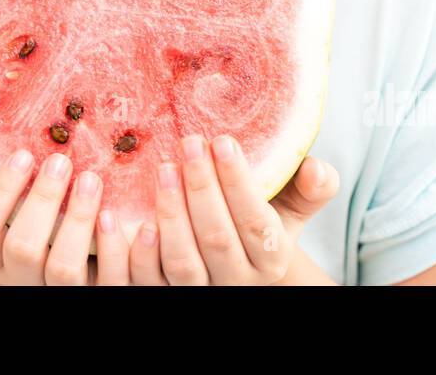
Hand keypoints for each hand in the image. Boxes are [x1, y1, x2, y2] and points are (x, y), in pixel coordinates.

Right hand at [0, 150, 147, 284]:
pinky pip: (108, 283)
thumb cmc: (35, 234)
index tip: (24, 154)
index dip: (1, 192)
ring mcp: (60, 294)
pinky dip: (116, 250)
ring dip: (77, 222)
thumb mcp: (1, 221)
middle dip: (41, 202)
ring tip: (93, 179)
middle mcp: (22, 282)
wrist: (78, 282)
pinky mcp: (98, 296)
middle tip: (62, 159)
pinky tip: (127, 216)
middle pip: (23, 248)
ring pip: (63, 271)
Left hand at [139, 133, 338, 284]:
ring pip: (182, 262)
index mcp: (271, 257)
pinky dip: (132, 251)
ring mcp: (200, 292)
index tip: (221, 140)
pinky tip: (118, 213)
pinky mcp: (163, 295)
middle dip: (201, 187)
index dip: (237, 182)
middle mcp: (237, 281)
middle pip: (217, 238)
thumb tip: (318, 168)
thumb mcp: (290, 207)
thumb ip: (310, 189)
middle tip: (187, 142)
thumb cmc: (260, 222)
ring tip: (162, 168)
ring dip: (170, 213)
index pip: (256, 221)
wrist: (238, 268)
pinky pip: (145, 281)